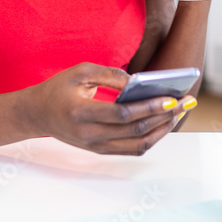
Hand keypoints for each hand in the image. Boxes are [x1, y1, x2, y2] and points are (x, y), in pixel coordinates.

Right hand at [28, 62, 194, 155]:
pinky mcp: (100, 151)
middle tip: (184, 103)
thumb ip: (110, 75)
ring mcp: (95, 147)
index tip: (170, 99)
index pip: (122, 115)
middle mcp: (89, 135)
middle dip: (163, 117)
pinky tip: (162, 124)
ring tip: (178, 113)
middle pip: (135, 132)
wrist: (37, 114)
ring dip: (161, 131)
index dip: (148, 108)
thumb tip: (139, 82)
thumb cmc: (59, 88)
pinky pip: (131, 150)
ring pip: (137, 145)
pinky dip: (150, 139)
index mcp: (81, 113)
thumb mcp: (80, 71)